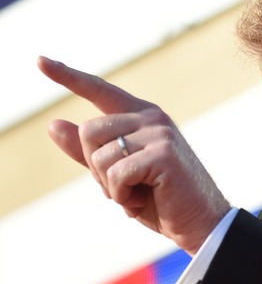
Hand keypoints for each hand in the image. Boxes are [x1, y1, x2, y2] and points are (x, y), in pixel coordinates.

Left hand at [37, 56, 230, 254]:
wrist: (200, 222)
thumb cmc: (160, 199)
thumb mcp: (117, 175)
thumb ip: (88, 152)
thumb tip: (54, 125)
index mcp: (142, 116)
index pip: (100, 90)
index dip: (68, 76)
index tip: (39, 61)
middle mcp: (152, 118)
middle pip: (88, 131)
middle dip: (96, 167)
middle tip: (125, 186)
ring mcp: (160, 133)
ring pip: (100, 156)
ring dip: (110, 187)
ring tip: (138, 194)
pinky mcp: (163, 154)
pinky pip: (117, 174)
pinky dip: (122, 196)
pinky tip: (143, 201)